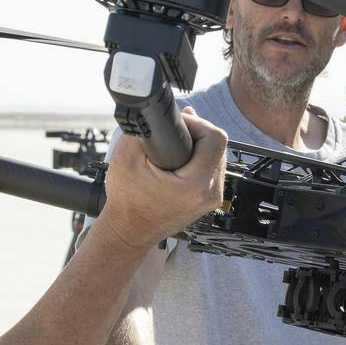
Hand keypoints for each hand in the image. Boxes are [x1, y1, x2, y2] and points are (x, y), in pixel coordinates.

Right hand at [94, 110, 227, 249]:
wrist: (129, 231)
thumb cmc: (127, 201)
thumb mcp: (126, 157)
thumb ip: (145, 130)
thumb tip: (166, 113)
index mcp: (195, 185)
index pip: (214, 138)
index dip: (196, 122)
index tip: (178, 123)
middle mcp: (210, 193)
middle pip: (219, 146)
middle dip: (198, 131)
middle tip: (177, 130)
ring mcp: (212, 199)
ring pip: (218, 157)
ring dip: (199, 144)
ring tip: (177, 142)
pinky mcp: (208, 200)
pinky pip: (213, 170)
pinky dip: (199, 158)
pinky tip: (183, 155)